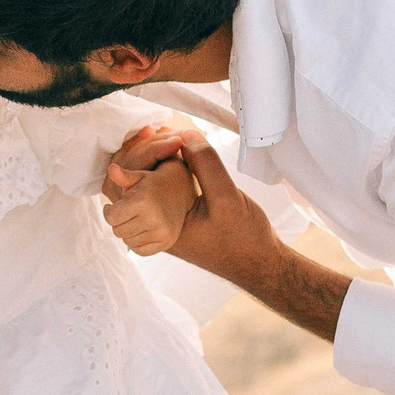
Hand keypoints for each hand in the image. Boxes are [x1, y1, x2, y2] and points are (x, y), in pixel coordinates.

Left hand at [104, 131, 286, 284]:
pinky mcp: (182, 220)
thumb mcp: (227, 197)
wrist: (261, 264)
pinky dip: (167, 171)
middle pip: (134, 185)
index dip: (144, 153)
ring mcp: (169, 224)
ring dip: (155, 161)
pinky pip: (164, 193)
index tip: (161, 134)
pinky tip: (181, 155)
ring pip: (148, 187)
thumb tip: (185, 134)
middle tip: (160, 131)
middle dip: (145, 154)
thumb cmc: (244, 237)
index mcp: (160, 225)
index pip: (133, 184)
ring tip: (171, 139)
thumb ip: (205, 165)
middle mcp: (158, 226)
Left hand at [106, 156, 196, 255]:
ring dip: (127, 232)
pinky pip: (140, 250)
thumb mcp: (138, 176)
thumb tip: (112, 170)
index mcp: (143, 201)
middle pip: (118, 231)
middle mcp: (153, 218)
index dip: (108, 211)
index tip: (111, 207)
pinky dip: (137, 242)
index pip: (111, 217)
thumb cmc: (153, 184)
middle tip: (126, 212)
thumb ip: (123, 176)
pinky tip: (142, 229)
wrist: (180, 192)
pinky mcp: (166, 242)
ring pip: (127, 241)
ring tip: (135, 219)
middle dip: (118, 222)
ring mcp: (162, 232)